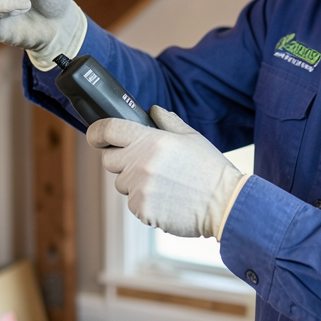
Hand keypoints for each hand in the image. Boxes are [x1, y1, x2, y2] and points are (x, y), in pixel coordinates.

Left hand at [87, 106, 244, 238]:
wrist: (224, 203)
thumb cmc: (210, 169)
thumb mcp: (191, 137)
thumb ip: (167, 122)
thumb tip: (152, 111)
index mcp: (151, 140)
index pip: (109, 130)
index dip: (97, 132)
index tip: (95, 136)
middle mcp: (140, 162)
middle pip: (109, 160)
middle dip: (121, 160)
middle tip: (146, 164)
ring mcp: (140, 188)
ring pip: (121, 183)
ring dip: (135, 183)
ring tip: (164, 184)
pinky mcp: (142, 209)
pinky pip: (132, 203)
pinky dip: (144, 202)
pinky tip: (167, 199)